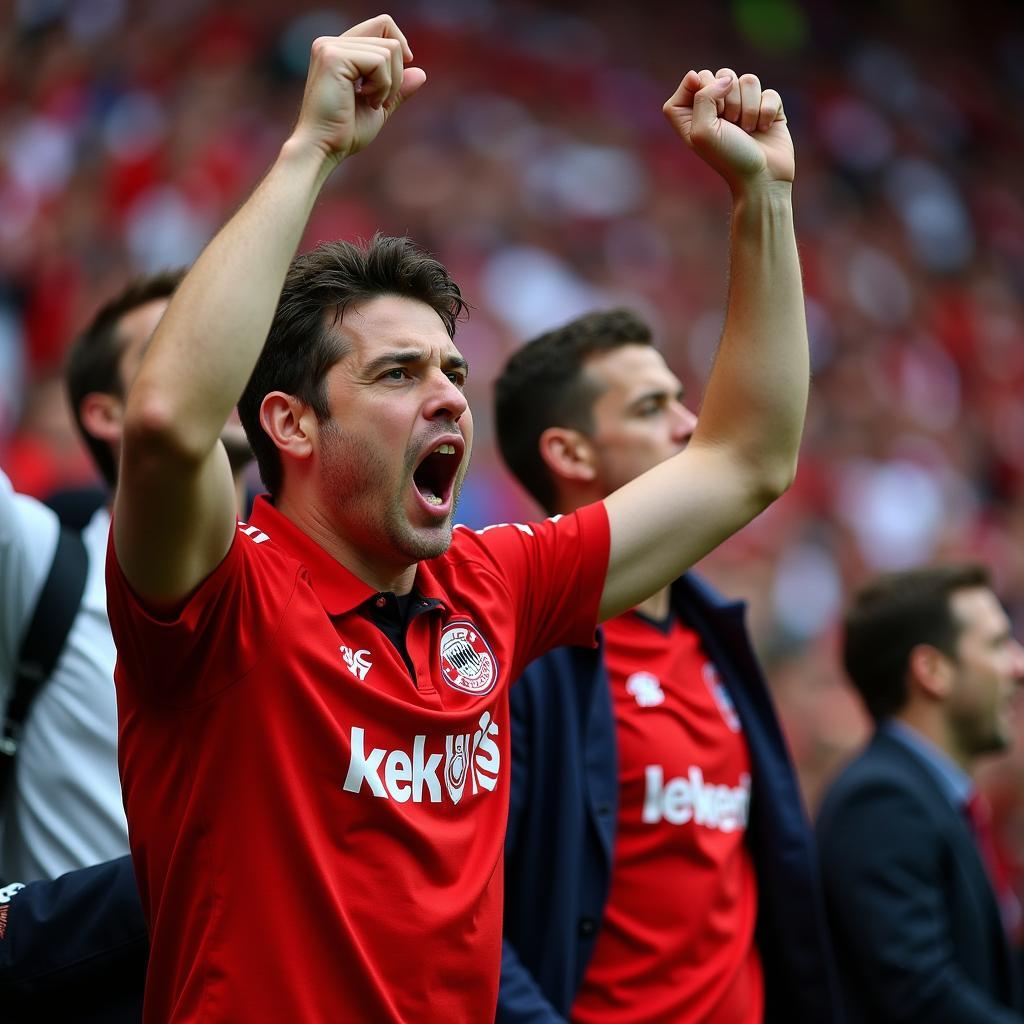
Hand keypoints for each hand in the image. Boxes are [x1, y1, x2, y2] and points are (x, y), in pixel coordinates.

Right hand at [290, 14, 426, 163]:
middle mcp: (332, 43)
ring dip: (389, 84)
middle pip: (389, 37)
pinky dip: (383, 86)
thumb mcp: (379, 107)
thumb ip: (397, 89)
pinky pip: (380, 61)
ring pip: (389, 50)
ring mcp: (330, 46)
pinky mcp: (333, 56)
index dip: (399, 45)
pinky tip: (366, 101)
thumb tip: (421, 72)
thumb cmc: (345, 133)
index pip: (381, 25)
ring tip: (371, 103)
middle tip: (380, 102)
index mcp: (339, 50)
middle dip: (396, 74)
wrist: (324, 148)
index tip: (403, 71)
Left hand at [663, 69, 792, 193]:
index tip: (707, 108)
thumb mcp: (703, 131)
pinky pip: (768, 92)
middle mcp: (718, 107)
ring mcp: (744, 105)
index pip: (691, 80)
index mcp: (694, 114)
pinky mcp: (767, 107)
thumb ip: (703, 97)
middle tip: (730, 125)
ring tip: (747, 130)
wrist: (762, 178)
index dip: (698, 87)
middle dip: (728, 99)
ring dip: (749, 108)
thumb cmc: (728, 158)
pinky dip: (766, 111)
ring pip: (748, 80)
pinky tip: (763, 129)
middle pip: (722, 74)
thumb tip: (726, 79)